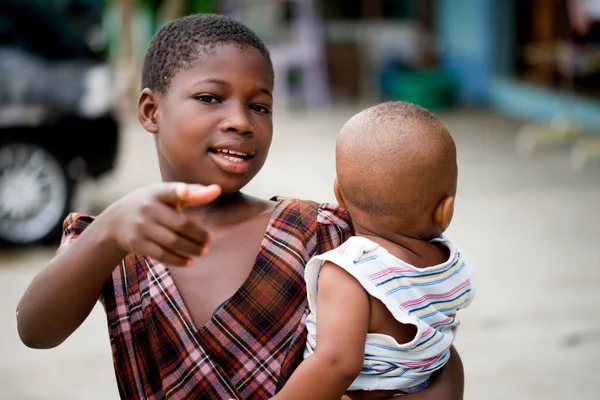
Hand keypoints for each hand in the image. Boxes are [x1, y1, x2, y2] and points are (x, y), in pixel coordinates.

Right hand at [101, 182, 220, 265]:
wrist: (116, 220)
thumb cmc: (154, 204)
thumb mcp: (168, 195)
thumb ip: (194, 193)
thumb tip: (218, 190)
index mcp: (158, 192)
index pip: (170, 191)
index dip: (178, 191)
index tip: (184, 191)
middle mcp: (148, 208)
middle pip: (180, 224)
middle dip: (199, 235)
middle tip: (209, 240)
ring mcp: (141, 226)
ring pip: (173, 241)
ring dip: (193, 249)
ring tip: (204, 251)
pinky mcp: (137, 243)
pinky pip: (162, 255)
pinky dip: (179, 260)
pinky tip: (191, 262)